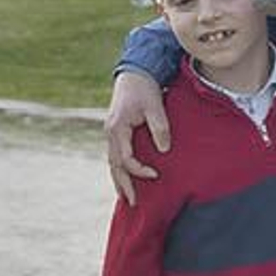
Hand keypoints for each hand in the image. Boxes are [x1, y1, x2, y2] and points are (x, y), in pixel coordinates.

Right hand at [105, 70, 170, 205]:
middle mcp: (110, 133)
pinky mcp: (116, 132)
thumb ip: (159, 127)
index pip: (125, 158)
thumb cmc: (144, 88)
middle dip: (123, 185)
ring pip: (112, 162)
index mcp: (117, 128)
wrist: (134, 73)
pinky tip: (125, 178)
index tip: (155, 175)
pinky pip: (115, 155)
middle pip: (114, 165)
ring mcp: (111, 133)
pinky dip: (120, 169)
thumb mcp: (154, 105)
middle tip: (132, 203)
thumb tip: (164, 150)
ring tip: (126, 198)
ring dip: (119, 180)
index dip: (139, 170)